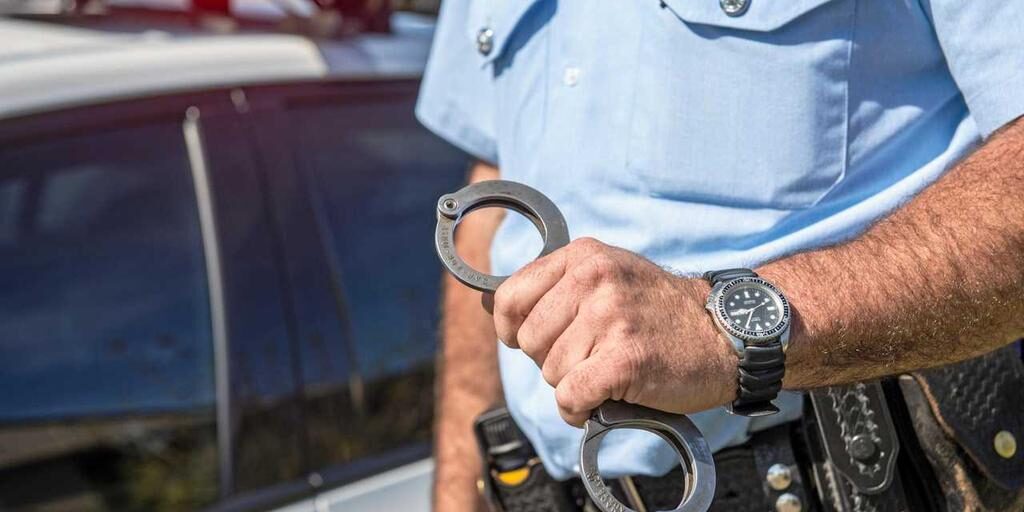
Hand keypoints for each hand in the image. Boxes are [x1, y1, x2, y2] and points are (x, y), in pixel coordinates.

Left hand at [491, 237, 738, 425]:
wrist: (724, 334)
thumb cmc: (662, 312)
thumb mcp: (606, 276)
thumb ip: (551, 287)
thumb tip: (489, 302)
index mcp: (583, 257)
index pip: (509, 297)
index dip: (513, 329)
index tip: (535, 339)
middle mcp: (593, 279)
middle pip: (528, 341)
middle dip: (552, 359)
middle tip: (592, 356)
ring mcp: (609, 317)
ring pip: (551, 372)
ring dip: (575, 384)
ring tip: (609, 370)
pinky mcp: (624, 359)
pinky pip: (570, 397)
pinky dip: (580, 410)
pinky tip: (605, 398)